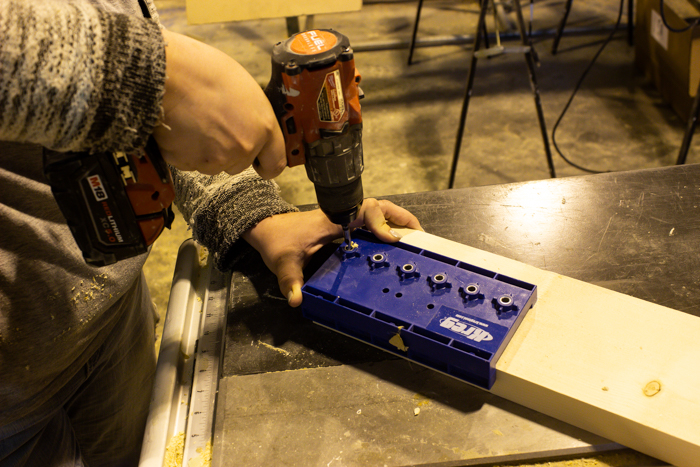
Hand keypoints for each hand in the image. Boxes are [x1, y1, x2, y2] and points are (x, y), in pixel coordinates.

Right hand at [153, 29, 285, 177]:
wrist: (167, 72)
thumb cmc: (203, 70)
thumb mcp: (244, 89)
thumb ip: (251, 116)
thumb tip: (249, 125)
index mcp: (262, 126)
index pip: (274, 163)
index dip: (265, 164)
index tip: (260, 164)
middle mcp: (243, 147)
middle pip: (240, 163)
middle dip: (229, 150)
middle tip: (213, 124)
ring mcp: (215, 158)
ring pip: (213, 164)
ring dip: (205, 151)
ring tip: (194, 120)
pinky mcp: (188, 163)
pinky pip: (189, 162)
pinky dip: (184, 150)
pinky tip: (181, 126)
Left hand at [242, 199, 421, 306]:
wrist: (266, 229)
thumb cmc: (276, 239)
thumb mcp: (283, 261)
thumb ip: (290, 280)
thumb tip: (297, 298)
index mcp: (333, 217)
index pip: (365, 208)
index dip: (381, 221)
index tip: (391, 238)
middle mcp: (342, 215)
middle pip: (380, 207)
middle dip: (402, 218)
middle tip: (421, 235)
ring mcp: (345, 221)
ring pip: (377, 213)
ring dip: (398, 222)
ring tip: (416, 238)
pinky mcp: (344, 228)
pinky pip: (370, 223)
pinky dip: (387, 229)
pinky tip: (395, 245)